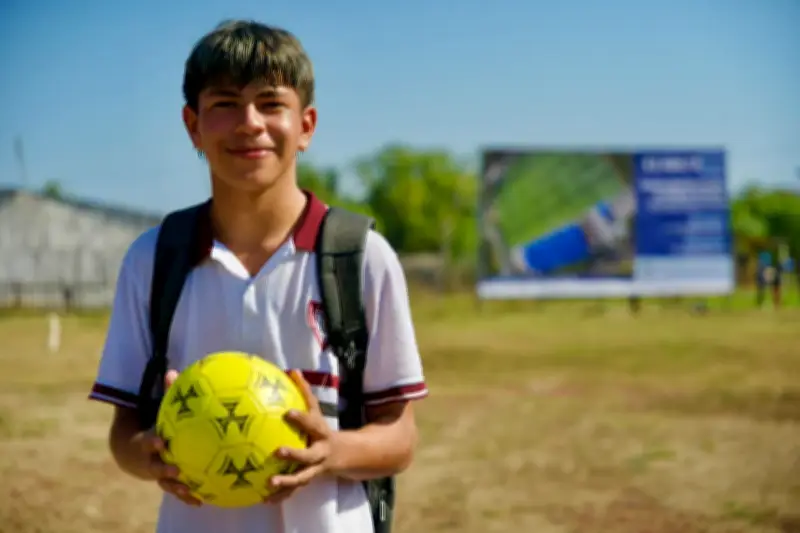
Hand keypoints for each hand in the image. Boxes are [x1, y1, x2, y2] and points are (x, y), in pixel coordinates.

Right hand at [139, 370, 202, 506]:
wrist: (130, 452)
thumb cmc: (150, 425)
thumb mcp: (154, 410)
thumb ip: (165, 394)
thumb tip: (173, 371)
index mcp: (146, 442)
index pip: (146, 441)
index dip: (152, 442)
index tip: (160, 440)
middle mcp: (149, 460)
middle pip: (153, 466)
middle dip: (163, 468)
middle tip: (176, 467)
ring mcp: (156, 473)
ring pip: (165, 483)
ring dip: (177, 488)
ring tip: (192, 492)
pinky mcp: (166, 482)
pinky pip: (177, 490)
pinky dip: (188, 496)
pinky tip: (204, 500)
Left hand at [263, 370, 339, 503]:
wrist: (348, 456)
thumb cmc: (322, 430)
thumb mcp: (317, 411)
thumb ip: (304, 391)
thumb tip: (292, 370)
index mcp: (321, 432)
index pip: (312, 423)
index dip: (301, 419)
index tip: (288, 413)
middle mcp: (320, 451)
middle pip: (309, 454)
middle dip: (295, 454)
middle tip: (278, 451)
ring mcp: (316, 468)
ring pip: (302, 477)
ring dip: (287, 481)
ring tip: (269, 483)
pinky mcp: (309, 480)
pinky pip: (295, 489)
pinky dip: (282, 495)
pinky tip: (265, 500)